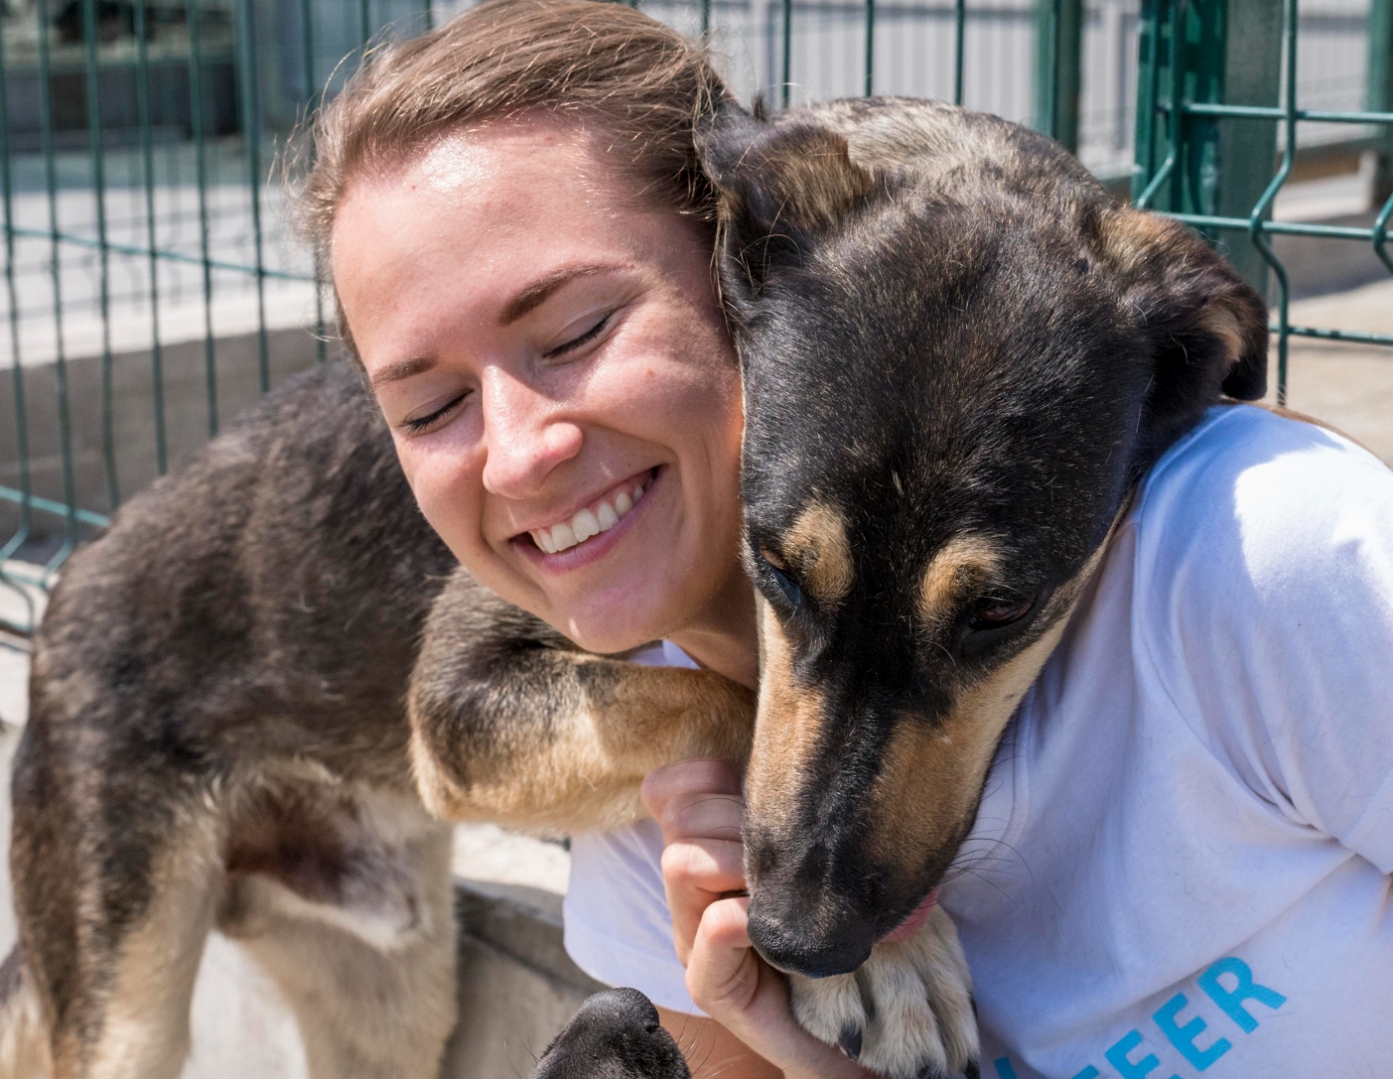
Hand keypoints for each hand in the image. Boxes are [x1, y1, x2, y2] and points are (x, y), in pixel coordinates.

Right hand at [642, 760, 872, 1078]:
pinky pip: (710, 937)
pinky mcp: (713, 990)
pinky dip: (735, 921)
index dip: (707, 774)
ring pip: (680, 862)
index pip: (670, 788)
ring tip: (778, 884)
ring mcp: (695, 940)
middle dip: (733, 816)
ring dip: (736, 860)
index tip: (754, 785)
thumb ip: (789, 809)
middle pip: (679, 817)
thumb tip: (805, 746)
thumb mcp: (808, 856)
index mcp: (704, 850)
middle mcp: (690, 893)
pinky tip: (763, 921)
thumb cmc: (831, 929)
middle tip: (788, 845)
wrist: (845, 1027)